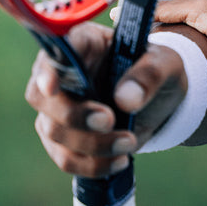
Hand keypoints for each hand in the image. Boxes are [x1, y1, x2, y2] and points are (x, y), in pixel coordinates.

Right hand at [23, 21, 185, 177]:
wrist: (161, 99)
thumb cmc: (158, 69)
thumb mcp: (165, 63)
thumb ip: (148, 74)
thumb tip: (125, 99)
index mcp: (85, 42)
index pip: (55, 50)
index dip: (47, 69)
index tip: (53, 87)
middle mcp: (62, 72)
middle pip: (41, 97)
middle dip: (74, 115)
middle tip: (109, 121)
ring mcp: (58, 106)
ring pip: (53, 131)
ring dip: (91, 145)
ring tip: (129, 142)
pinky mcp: (65, 137)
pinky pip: (65, 157)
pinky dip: (92, 164)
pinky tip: (120, 160)